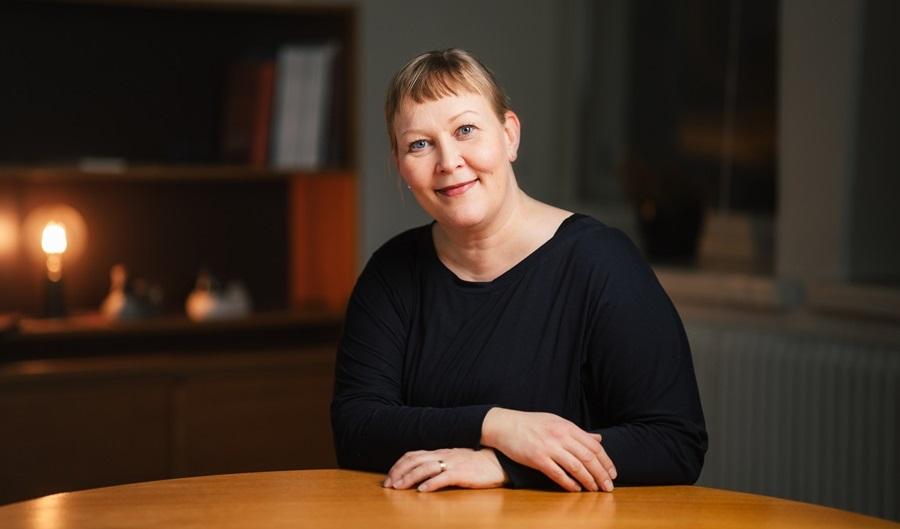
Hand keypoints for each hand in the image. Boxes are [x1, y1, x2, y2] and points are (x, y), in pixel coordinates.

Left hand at [384, 448, 506, 491]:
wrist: (496, 462)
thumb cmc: (474, 463)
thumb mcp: (453, 459)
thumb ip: (438, 463)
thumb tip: (421, 473)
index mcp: (439, 452)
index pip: (413, 455)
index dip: (399, 465)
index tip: (389, 477)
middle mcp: (443, 455)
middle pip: (415, 460)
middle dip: (399, 472)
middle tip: (388, 484)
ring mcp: (452, 463)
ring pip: (425, 468)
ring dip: (410, 478)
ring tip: (399, 487)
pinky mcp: (462, 473)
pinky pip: (444, 477)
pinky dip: (431, 484)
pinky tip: (422, 490)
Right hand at [480, 408, 616, 491]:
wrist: (505, 424)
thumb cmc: (531, 424)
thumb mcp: (557, 422)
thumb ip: (578, 432)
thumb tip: (598, 439)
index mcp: (567, 426)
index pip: (593, 446)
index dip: (606, 461)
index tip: (612, 473)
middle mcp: (560, 436)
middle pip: (588, 457)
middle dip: (601, 474)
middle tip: (608, 487)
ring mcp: (548, 447)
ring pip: (575, 466)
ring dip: (588, 480)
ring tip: (595, 489)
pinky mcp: (536, 458)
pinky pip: (557, 473)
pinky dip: (568, 483)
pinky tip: (575, 489)